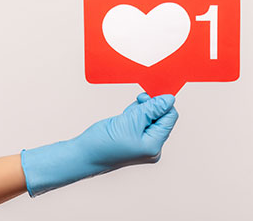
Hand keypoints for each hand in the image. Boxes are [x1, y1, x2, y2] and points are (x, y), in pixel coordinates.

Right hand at [21, 93, 178, 196]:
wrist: (82, 156)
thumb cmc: (103, 143)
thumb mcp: (131, 120)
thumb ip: (152, 108)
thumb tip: (170, 99)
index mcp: (154, 145)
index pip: (169, 117)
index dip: (162, 103)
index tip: (147, 95)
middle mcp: (152, 148)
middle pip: (161, 118)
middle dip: (149, 107)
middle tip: (135, 104)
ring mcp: (143, 146)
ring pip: (150, 119)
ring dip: (140, 111)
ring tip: (125, 116)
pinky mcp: (134, 142)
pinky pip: (141, 124)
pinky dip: (134, 116)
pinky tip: (123, 119)